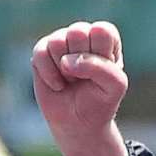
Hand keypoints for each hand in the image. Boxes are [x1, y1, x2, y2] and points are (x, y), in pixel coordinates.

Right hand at [28, 20, 131, 155]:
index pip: (102, 31)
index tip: (102, 74)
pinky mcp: (42, 51)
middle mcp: (83, 34)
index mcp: (106, 37)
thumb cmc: (100, 101)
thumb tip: (65, 61)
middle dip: (80, 62)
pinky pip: (41, 53)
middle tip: (83, 78)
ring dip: (64, 70)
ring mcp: (61, 40)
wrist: (78, 123)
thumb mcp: (114, 86)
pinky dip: (49, 75)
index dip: (100, 55)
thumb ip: (100, 68)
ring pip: (57, 42)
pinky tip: (57, 84)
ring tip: (70, 80)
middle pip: (78, 32)